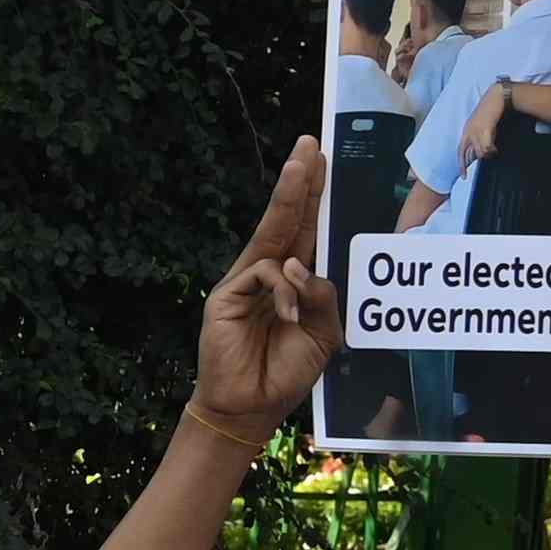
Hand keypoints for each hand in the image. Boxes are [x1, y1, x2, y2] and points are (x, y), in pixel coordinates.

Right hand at [195, 138, 334, 437]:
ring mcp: (244, 282)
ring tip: (305, 188)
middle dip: (299, 181)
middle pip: (286, 219)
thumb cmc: (287, 369)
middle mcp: (268, 273)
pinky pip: (265, 273)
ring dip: (293, 211)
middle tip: (310, 144)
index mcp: (294, 279)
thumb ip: (323, 296)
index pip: (305, 228)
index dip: (312, 195)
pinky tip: (288, 314)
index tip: (320, 157)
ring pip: (272, 236)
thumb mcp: (324, 332)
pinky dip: (285, 290)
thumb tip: (302, 267)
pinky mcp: (226, 295)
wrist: (252, 405)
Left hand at [463, 84, 511, 161]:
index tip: (463, 176)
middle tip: (475, 167)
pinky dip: (490, 149)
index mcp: (467, 130)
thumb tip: (483, 150)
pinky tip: (495, 148)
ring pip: (478, 151)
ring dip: (486, 153)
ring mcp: (476, 129)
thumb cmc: (492, 110)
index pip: (460, 151)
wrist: (498, 96)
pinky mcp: (485, 127)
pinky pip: (485, 145)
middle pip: (467, 153)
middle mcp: (469, 131)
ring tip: (493, 151)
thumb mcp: (482, 124)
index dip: (461, 164)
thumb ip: (481, 136)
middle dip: (471, 162)